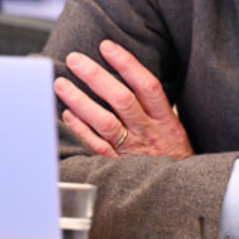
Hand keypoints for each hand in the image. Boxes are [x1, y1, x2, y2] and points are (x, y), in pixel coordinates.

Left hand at [54, 39, 193, 159]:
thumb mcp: (172, 127)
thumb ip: (152, 104)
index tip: (106, 46)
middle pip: (122, 100)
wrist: (177, 192)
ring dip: (81, 101)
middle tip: (75, 60)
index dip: (127, 63)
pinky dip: (81, 130)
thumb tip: (125, 71)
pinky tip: (67, 115)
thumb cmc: (171, 154)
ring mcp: (132, 151)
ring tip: (61, 84)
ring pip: (106, 122)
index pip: (147, 85)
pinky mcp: (118, 167)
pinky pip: (97, 147)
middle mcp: (148, 132)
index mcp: (165, 120)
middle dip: (96, 77)